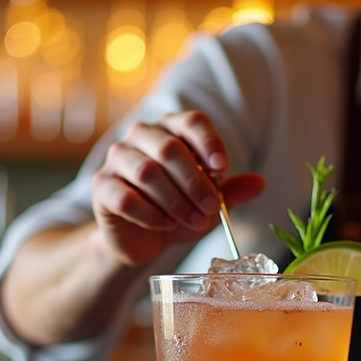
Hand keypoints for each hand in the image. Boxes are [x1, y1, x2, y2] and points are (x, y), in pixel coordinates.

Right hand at [90, 110, 264, 265]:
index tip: (223, 167)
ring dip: (175, 201)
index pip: (191, 122)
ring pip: (147, 172)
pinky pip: (126, 197)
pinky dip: (150, 214)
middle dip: (195, 183)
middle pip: (170, 149)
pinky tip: (165, 225)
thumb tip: (259, 183)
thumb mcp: (208, 203)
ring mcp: (117, 158)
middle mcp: (141, 136)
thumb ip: (231, 192)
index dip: (208, 142)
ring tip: (193, 221)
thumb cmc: (177, 211)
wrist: (141, 239)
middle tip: (210, 208)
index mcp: (171, 130)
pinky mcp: (102, 186)